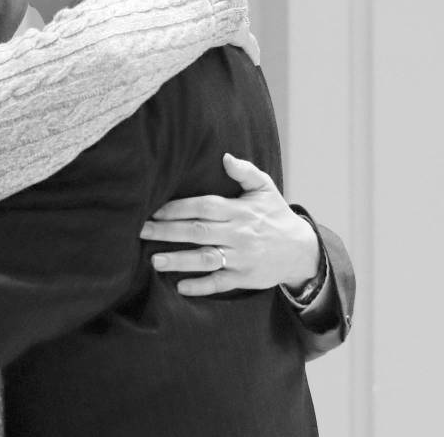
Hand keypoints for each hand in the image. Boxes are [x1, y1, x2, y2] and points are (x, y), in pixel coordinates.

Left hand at [140, 153, 319, 295]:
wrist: (302, 250)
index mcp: (240, 211)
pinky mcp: (245, 278)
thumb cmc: (275, 215)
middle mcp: (239, 234)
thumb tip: (225, 157)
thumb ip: (245, 172)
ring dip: (180, 260)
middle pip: (199, 232)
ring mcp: (242, 258)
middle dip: (168, 231)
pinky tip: (181, 287)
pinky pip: (220, 283)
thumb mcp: (265, 189)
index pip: (204, 207)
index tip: (154, 209)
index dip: (178, 208)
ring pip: (207, 259)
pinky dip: (201, 286)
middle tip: (141, 231)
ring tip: (154, 261)